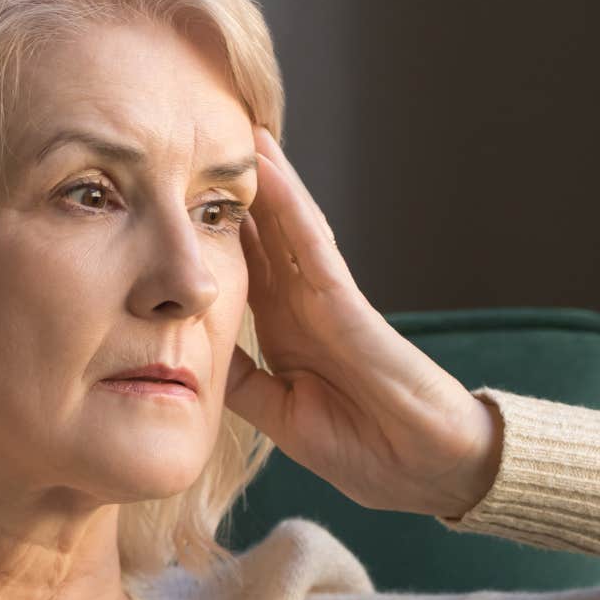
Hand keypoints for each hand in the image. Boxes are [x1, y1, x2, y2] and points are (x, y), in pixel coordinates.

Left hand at [224, 125, 500, 518]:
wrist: (428, 472)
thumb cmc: (367, 451)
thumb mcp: (282, 418)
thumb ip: (244, 383)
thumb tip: (192, 354)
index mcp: (286, 335)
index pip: (242, 271)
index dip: (210, 235)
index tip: (171, 199)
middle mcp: (304, 307)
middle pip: (261, 235)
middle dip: (232, 192)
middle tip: (194, 139)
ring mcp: (328, 300)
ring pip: (284, 225)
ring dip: (261, 178)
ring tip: (232, 127)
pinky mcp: (348, 305)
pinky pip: (312, 246)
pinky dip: (289, 205)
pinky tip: (267, 167)